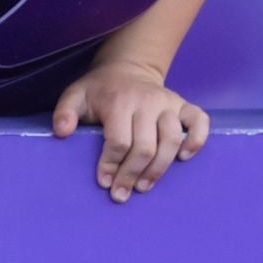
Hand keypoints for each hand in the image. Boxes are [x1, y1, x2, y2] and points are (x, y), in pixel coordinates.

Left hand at [53, 60, 208, 200]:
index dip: (111, 165)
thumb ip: (64, 112)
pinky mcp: (185, 105)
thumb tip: (62, 133)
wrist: (127, 69)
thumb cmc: (99, 90)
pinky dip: (197, 140)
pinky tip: (184, 158)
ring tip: (144, 186)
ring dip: (159, 168)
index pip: (119, 141)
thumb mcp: (74, 95)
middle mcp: (148, 102)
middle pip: (145, 146)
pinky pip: (200, 122)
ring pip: (172, 140)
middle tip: (122, 193)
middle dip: (132, 174)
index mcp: (120, 102)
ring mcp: (169, 103)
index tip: (104, 183)